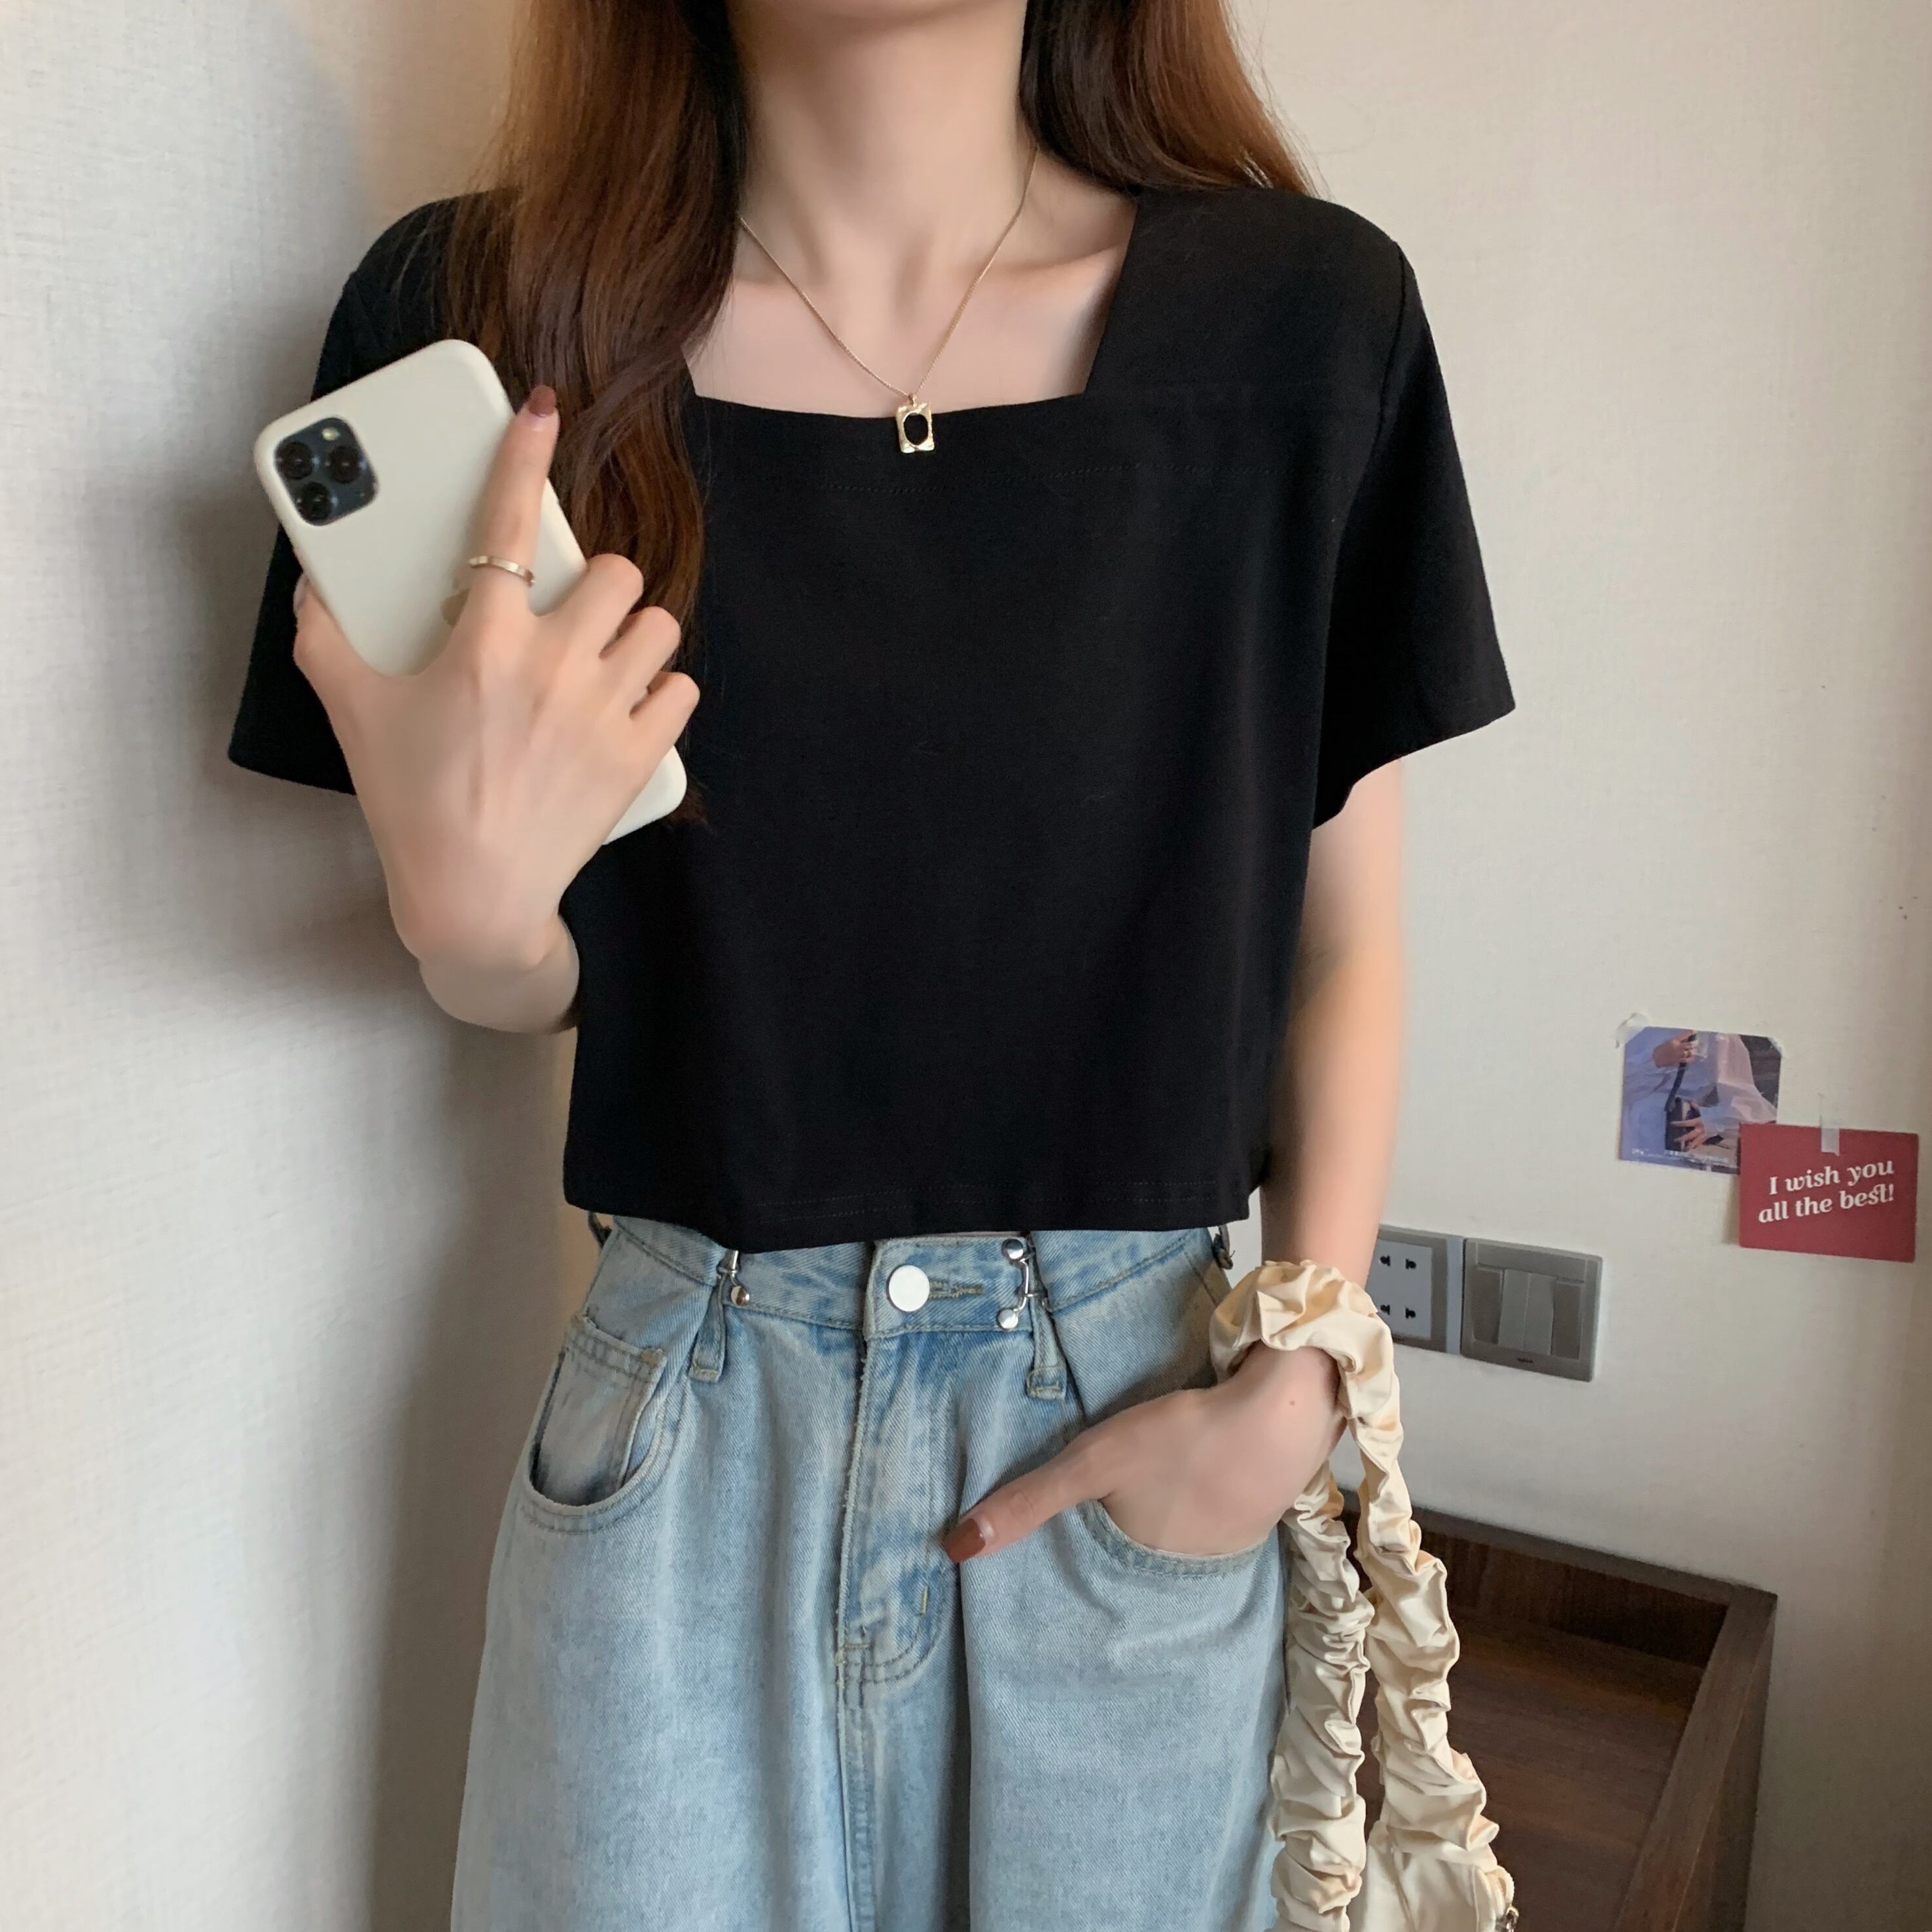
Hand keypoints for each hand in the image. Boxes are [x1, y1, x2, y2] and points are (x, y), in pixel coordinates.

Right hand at [288, 384, 699, 969]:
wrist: (474, 899)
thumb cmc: (411, 804)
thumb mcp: (353, 714)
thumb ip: (326, 641)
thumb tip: (310, 588)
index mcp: (485, 646)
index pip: (508, 525)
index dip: (523, 457)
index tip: (538, 412)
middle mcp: (556, 668)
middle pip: (618, 573)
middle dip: (599, 581)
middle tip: (574, 610)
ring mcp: (605, 713)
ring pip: (661, 626)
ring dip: (637, 631)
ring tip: (606, 654)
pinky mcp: (639, 757)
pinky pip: (683, 689)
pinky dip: (665, 689)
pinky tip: (634, 700)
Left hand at [941, 1343, 1342, 1562]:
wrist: (1282, 1410)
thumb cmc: (1181, 1440)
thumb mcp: (1092, 1462)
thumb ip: (1028, 1501)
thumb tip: (952, 1549)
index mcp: (1148, 1569)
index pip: (1098, 1573)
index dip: (1078, 1557)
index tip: (1061, 1543)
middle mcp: (1192, 1572)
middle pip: (1139, 1554)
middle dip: (1120, 1536)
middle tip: (1105, 1502)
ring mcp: (1233, 1542)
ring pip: (1178, 1532)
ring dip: (1164, 1515)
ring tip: (1145, 1487)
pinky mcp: (1259, 1507)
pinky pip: (1215, 1510)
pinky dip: (1200, 1494)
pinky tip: (1194, 1471)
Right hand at [1651, 1030, 1696, 1068]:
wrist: (1654, 1059)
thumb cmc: (1659, 1050)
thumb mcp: (1667, 1042)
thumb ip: (1675, 1041)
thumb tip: (1684, 1039)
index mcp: (1674, 1041)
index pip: (1684, 1035)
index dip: (1690, 1033)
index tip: (1694, 1031)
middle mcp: (1678, 1047)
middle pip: (1690, 1044)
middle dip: (1694, 1044)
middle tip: (1696, 1043)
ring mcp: (1679, 1054)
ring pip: (1690, 1052)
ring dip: (1692, 1051)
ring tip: (1692, 1051)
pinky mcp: (1678, 1060)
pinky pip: (1688, 1059)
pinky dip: (1691, 1058)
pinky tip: (1691, 1057)